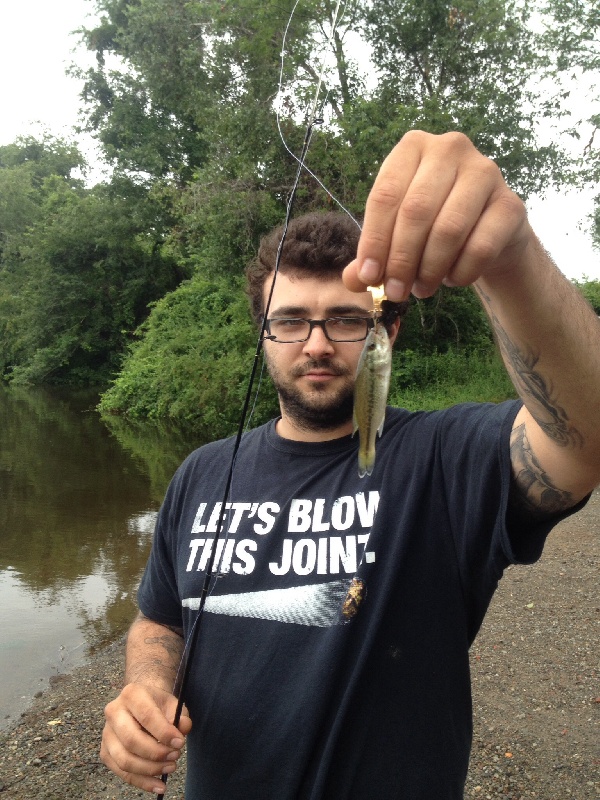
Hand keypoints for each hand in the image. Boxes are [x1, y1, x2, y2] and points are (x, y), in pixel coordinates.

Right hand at [100, 682, 191, 793]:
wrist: (140, 703)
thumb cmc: (158, 705)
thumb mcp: (172, 704)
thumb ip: (180, 716)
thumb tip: (183, 729)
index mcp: (131, 694)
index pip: (146, 716)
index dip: (163, 732)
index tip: (180, 743)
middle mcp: (113, 712)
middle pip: (131, 740)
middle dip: (156, 753)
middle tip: (175, 756)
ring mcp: (106, 733)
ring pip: (124, 760)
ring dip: (150, 770)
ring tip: (170, 767)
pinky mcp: (105, 752)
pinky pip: (122, 773)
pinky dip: (142, 782)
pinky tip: (158, 785)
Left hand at [343, 131, 532, 300]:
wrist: (488, 230)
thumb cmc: (432, 225)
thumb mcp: (396, 235)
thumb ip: (372, 256)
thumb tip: (352, 280)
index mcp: (412, 148)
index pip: (385, 195)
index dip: (374, 241)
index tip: (369, 278)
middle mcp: (450, 148)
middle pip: (416, 211)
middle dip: (401, 260)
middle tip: (395, 292)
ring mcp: (485, 171)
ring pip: (449, 229)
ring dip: (430, 269)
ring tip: (422, 289)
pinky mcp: (511, 203)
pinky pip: (481, 247)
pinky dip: (461, 272)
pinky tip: (453, 279)